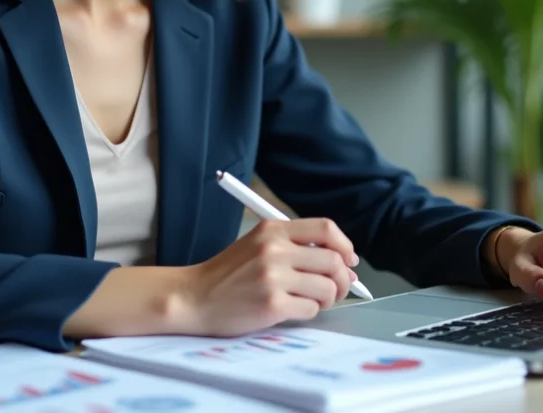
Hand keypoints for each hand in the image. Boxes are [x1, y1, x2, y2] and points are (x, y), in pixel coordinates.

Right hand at [182, 217, 360, 336]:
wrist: (193, 297)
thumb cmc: (228, 274)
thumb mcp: (258, 245)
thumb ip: (294, 246)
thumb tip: (342, 263)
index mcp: (273, 230)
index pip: (325, 228)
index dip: (345, 245)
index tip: (349, 260)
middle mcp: (274, 250)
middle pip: (334, 260)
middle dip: (342, 279)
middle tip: (335, 289)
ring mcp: (273, 277)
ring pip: (327, 287)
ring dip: (326, 299)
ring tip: (310, 301)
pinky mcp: (271, 305)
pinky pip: (311, 309)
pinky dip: (308, 312)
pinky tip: (291, 310)